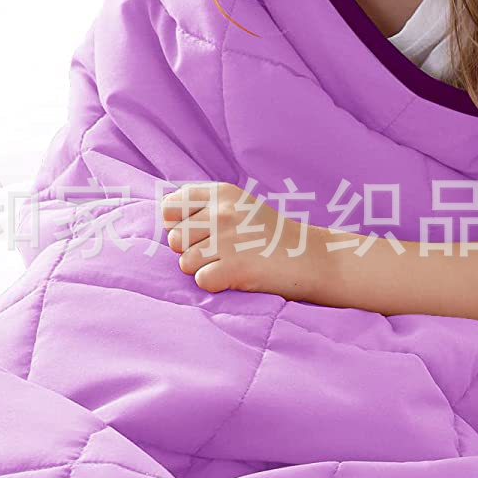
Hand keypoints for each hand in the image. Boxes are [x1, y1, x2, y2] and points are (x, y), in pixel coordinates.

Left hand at [160, 181, 335, 301]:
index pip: (170, 207)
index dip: (177, 225)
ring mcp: (228, 239)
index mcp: (222, 193)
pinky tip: (237, 277)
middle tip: (222, 253)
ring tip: (232, 264)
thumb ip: (205, 206)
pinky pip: (201, 281)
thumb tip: (164, 219)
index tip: (198, 234)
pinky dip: (216, 284)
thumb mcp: (241, 206)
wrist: (313, 258)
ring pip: (184, 262)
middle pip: (174, 239)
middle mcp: (222, 212)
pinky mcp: (234, 267)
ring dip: (204, 269)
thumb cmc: (272, 236)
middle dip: (191, 251)